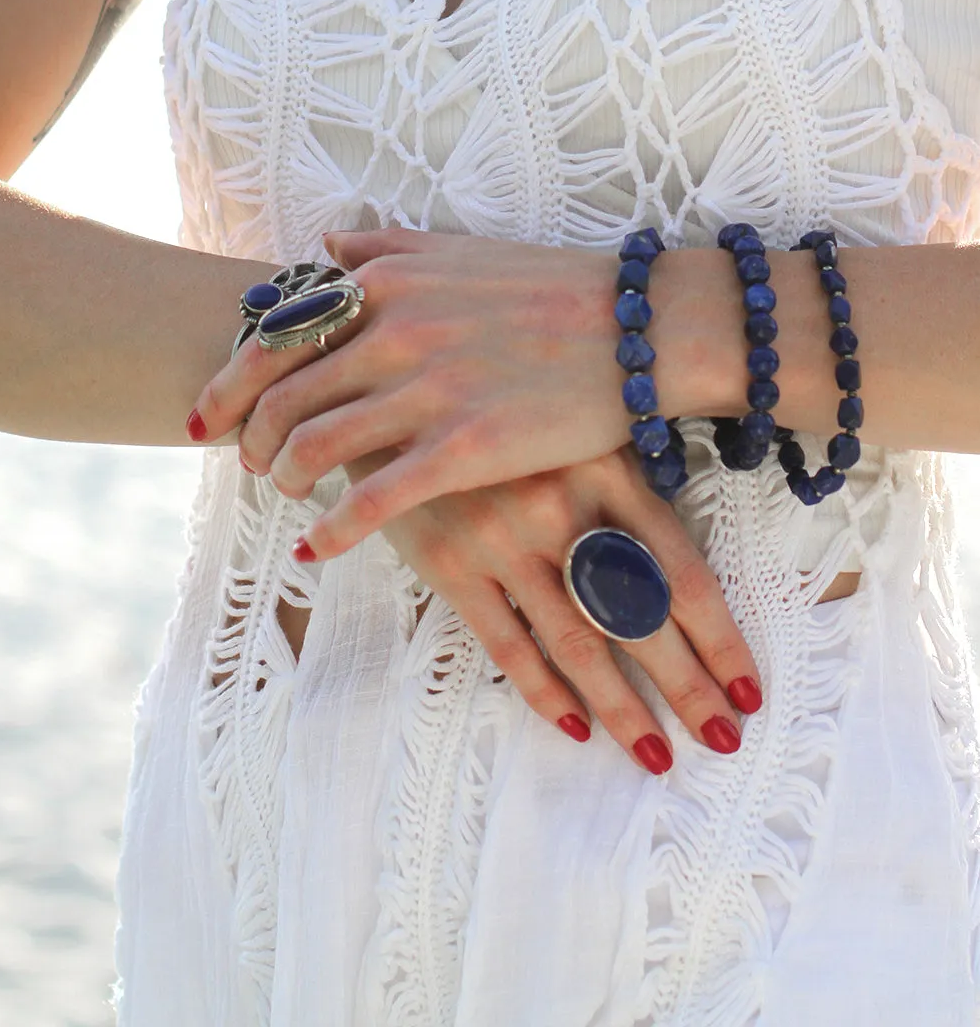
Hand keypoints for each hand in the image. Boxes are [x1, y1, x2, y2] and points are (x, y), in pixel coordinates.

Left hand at [188, 227, 745, 559]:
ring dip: (284, 478)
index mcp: (387, 284)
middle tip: (246, 462)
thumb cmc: (550, 286)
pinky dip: (332, 528)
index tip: (208, 414)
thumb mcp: (459, 248)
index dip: (230, 381)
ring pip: (314, 447)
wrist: (639, 327)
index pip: (277, 335)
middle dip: (248, 437)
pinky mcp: (464, 448)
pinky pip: (372, 498)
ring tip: (287, 494)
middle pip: (283, 396)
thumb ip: (384, 246)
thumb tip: (322, 246)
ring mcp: (427, 391)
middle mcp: (394, 333)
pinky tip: (316, 547)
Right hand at [371, 446, 762, 769]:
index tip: (749, 689)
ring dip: (623, 709)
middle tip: (724, 738)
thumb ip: (630, 497)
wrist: (403, 398)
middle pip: (640, 619)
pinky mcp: (452, 564)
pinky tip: (576, 726)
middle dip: (688, 689)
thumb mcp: (582, 435)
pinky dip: (544, 692)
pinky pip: (508, 645)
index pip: (684, 574)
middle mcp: (563, 509)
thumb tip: (686, 581)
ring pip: (577, 644)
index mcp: (609, 473)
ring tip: (656, 754)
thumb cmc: (510, 420)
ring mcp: (504, 540)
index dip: (721, 640)